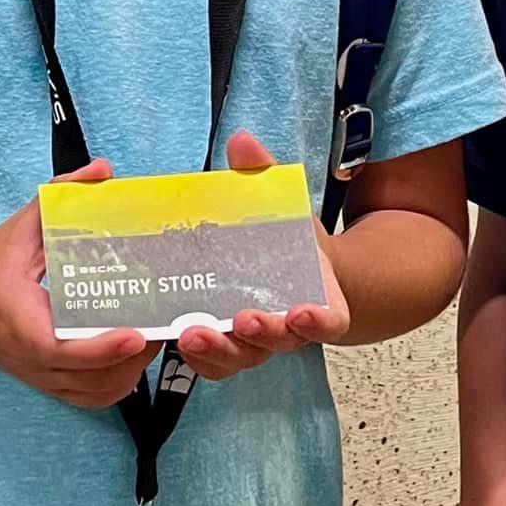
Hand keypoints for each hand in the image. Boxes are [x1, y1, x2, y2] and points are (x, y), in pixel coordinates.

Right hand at [0, 156, 160, 408]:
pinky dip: (118, 386)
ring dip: (130, 373)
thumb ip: (60, 194)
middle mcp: (30, 358)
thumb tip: (103, 170)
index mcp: (19, 320)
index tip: (136, 335)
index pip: (59, 350)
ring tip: (155, 335)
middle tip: (163, 322)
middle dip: (131, 358)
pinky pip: (89, 398)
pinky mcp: (49, 384)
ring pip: (94, 394)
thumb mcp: (21, 226)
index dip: (100, 349)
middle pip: (88, 378)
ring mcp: (40, 377)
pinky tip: (136, 356)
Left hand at [174, 130, 351, 379]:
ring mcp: (256, 342)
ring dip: (219, 349)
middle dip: (260, 334)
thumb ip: (263, 176)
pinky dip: (198, 356)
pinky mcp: (226, 346)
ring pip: (242, 357)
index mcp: (318, 296)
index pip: (329, 320)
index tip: (302, 311)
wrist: (280, 267)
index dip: (319, 322)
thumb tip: (242, 142)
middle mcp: (289, 327)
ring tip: (193, 332)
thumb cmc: (287, 239)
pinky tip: (177, 338)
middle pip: (279, 343)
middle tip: (241, 319)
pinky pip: (214, 363)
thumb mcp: (280, 203)